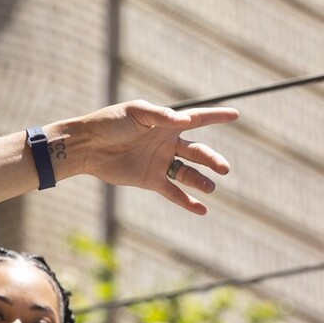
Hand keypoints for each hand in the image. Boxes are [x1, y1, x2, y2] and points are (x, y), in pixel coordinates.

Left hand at [68, 100, 237, 214]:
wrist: (87, 145)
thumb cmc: (109, 122)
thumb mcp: (135, 112)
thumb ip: (159, 116)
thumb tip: (182, 120)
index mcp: (166, 124)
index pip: (196, 119)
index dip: (216, 116)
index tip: (236, 115)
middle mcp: (167, 143)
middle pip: (197, 152)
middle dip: (212, 160)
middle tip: (224, 168)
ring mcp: (160, 162)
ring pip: (188, 173)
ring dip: (201, 181)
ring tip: (210, 187)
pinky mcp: (149, 179)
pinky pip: (173, 192)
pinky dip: (187, 201)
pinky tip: (202, 209)